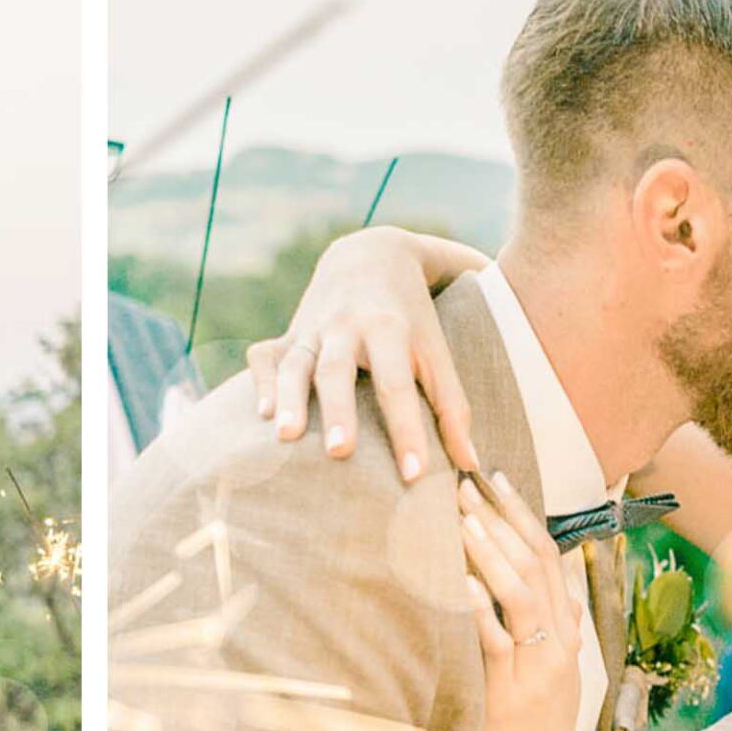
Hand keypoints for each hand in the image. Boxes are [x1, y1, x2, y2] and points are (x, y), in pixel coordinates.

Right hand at [244, 227, 479, 479]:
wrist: (371, 255)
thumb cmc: (412, 318)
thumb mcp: (437, 352)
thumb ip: (453, 407)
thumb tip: (470, 465)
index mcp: (390, 329)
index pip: (398, 384)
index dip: (407, 429)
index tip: (415, 475)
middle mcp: (346, 326)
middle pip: (338, 369)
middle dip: (338, 410)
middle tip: (340, 452)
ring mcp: (312, 329)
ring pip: (296, 363)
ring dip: (289, 397)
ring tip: (286, 435)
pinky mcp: (287, 334)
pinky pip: (265, 355)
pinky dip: (261, 381)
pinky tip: (262, 413)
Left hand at [456, 475, 581, 730]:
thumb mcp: (538, 682)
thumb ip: (533, 638)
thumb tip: (525, 595)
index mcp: (566, 637)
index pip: (550, 560)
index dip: (524, 517)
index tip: (496, 481)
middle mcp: (561, 647)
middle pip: (539, 565)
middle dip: (504, 518)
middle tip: (470, 480)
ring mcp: (542, 671)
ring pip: (523, 595)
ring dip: (491, 551)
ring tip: (460, 514)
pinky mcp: (515, 697)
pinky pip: (499, 644)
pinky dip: (480, 609)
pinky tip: (458, 582)